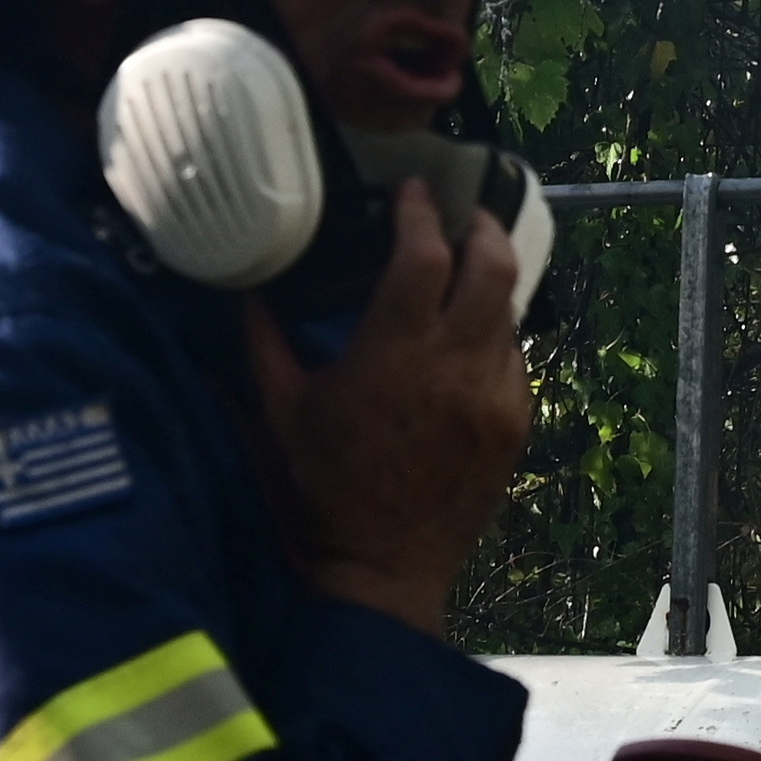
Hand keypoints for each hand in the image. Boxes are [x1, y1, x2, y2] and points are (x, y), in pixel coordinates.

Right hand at [241, 193, 527, 631]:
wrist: (381, 568)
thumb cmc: (324, 488)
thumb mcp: (281, 411)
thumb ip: (262, 341)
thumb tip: (245, 285)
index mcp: (395, 355)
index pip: (424, 254)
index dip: (421, 212)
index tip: (413, 192)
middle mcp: (455, 366)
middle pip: (492, 263)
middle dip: (479, 228)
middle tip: (459, 215)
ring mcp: (495, 394)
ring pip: (509, 309)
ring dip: (488, 283)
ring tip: (462, 273)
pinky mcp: (516, 422)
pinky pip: (516, 357)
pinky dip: (495, 336)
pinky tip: (468, 340)